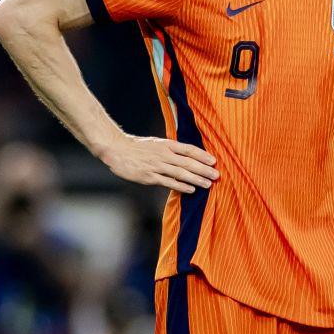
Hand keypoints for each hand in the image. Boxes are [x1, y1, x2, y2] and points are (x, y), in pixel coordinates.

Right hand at [99, 134, 218, 193]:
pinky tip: (191, 190)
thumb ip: (172, 148)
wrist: (117, 150)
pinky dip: (181, 186)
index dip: (203, 155)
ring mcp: (157, 166)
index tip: (214, 161)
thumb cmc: (138, 147)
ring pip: (180, 173)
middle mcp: (164, 155)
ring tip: (208, 184)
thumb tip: (189, 154)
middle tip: (217, 175)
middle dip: (204, 169)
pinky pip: (168, 182)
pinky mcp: (149, 177)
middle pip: (188, 162)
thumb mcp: (157, 143)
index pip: (189, 150)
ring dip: (196, 179)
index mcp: (167, 145)